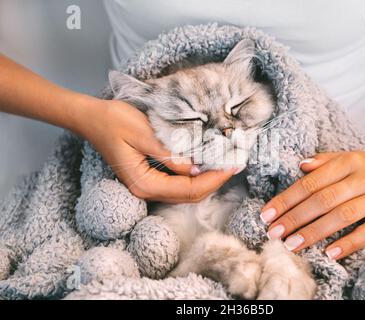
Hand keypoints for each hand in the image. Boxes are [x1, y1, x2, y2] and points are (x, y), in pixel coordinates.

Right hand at [78, 99, 235, 202]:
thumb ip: (170, 153)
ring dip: (207, 179)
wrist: (92, 118)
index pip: (188, 188)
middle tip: (235, 164)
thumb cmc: (114, 120)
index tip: (233, 165)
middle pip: (189, 194)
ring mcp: (147, 185)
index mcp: (144, 183)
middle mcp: (146, 190)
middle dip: (215, 181)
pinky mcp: (150, 177)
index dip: (214, 179)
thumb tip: (196, 167)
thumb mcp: (144, 133)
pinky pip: (178, 183)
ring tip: (226, 163)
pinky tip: (207, 162)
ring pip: (185, 191)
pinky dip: (196, 175)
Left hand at [260, 151, 364, 259]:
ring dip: (314, 231)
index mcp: (348, 162)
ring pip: (343, 215)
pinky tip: (329, 253)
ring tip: (292, 244)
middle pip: (323, 199)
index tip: (266, 214)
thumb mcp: (349, 158)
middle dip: (295, 217)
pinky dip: (348, 243)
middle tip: (274, 233)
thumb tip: (300, 166)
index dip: (287, 199)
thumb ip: (324, 161)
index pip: (310, 182)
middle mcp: (364, 177)